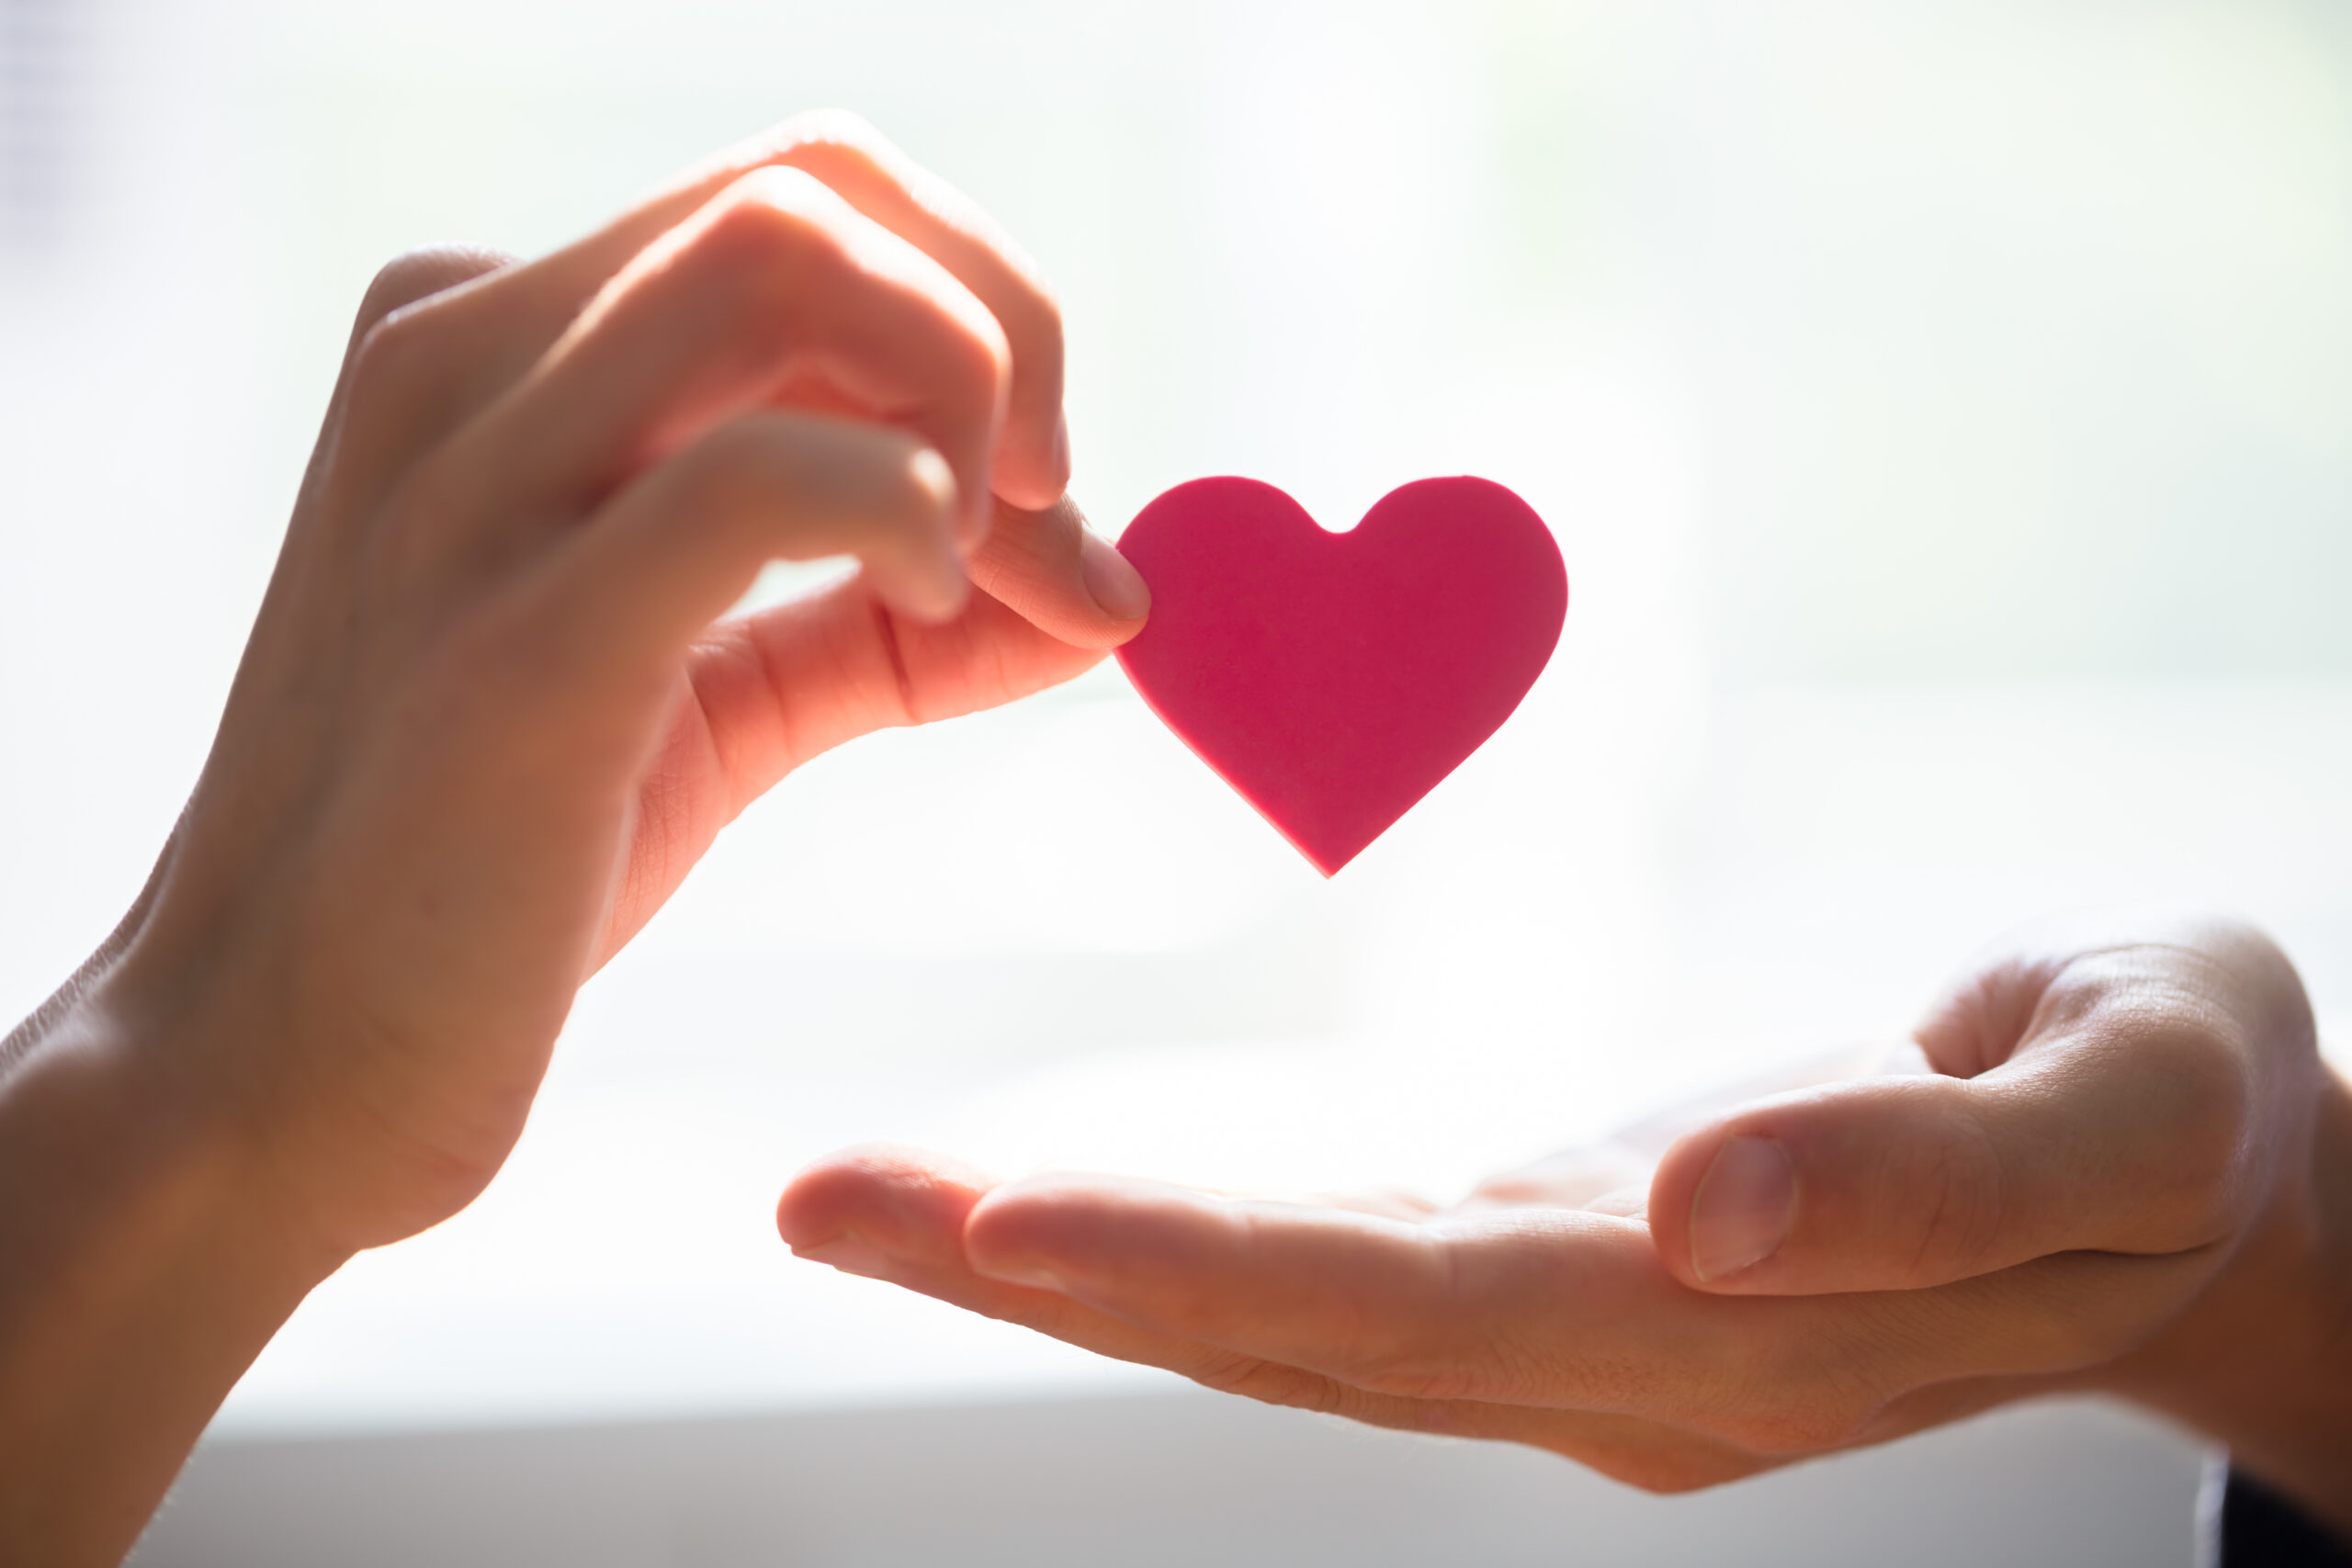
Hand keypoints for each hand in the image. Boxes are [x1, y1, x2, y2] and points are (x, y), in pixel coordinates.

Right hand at [0, 111, 1145, 1563]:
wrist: (275, 1071)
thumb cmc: (484, 876)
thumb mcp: (709, 706)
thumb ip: (885, 625)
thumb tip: (1104, 587)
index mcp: (489, 353)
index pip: (789, 207)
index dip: (969, 316)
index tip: (1041, 490)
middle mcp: (460, 366)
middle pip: (808, 193)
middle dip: (998, 326)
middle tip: (1053, 504)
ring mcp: (473, 489)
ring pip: (786, 260)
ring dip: (968, 394)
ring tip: (992, 574)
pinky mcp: (518, 637)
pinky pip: (759, 473)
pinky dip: (907, 510)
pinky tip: (934, 610)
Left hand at [780, 914, 2351, 1528]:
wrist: (2202, 1170)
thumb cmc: (2184, 1105)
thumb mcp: (2134, 1105)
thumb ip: (1932, 1180)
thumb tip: (1698, 1211)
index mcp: (1719, 1328)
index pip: (1411, 1308)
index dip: (1197, 1271)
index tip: (991, 1222)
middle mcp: (1602, 1357)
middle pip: (1283, 1329)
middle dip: (1039, 1272)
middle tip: (814, 1203)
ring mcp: (1566, 1324)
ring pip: (1274, 1308)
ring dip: (1057, 1257)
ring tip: (854, 1200)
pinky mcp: (1553, 1258)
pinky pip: (1325, 1260)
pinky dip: (1167, 1229)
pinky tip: (1035, 1203)